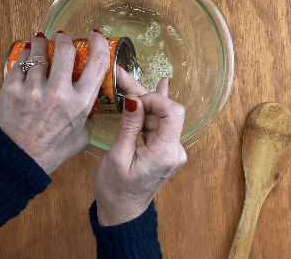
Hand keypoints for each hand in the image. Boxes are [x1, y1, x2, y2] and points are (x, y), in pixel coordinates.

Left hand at [0, 31, 109, 174]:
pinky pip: (20, 62)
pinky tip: (27, 56)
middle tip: (62, 38)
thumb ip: (89, 119)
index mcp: (79, 104)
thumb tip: (92, 105)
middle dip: (65, 39)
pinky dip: (25, 56)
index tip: (95, 36)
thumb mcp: (80, 139)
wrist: (16, 161)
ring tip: (41, 42)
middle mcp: (58, 93)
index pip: (97, 63)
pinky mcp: (12, 88)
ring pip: (40, 52)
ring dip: (42, 44)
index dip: (99, 44)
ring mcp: (33, 89)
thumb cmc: (49, 152)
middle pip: (66, 50)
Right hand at [94, 66, 186, 225]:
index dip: (155, 98)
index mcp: (164, 153)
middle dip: (144, 96)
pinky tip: (161, 86)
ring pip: (161, 116)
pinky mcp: (165, 150)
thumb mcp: (117, 156)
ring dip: (143, 102)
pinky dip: (152, 111)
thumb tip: (134, 98)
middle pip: (166, 112)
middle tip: (121, 78)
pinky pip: (161, 125)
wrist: (122, 212)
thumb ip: (129, 126)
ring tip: (124, 84)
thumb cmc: (116, 190)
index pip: (173, 113)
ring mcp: (172, 150)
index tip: (132, 97)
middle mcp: (174, 151)